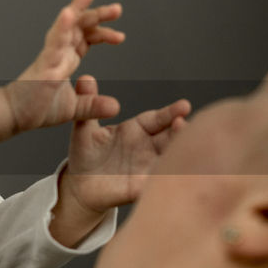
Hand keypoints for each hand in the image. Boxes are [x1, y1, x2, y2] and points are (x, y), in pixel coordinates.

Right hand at [6, 0, 122, 131]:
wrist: (13, 115)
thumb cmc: (36, 107)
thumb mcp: (74, 108)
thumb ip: (93, 105)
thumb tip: (115, 107)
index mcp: (66, 59)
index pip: (86, 37)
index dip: (102, 33)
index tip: (120, 36)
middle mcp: (58, 52)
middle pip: (79, 26)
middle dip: (98, 15)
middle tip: (117, 9)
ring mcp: (50, 56)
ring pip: (65, 26)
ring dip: (77, 8)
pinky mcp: (43, 64)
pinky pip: (53, 43)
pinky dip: (61, 28)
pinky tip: (69, 14)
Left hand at [62, 75, 190, 212]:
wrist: (81, 185)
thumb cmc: (86, 153)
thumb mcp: (84, 128)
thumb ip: (88, 105)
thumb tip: (85, 79)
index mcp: (137, 129)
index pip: (158, 119)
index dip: (171, 112)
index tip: (184, 105)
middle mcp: (148, 147)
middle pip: (170, 138)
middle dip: (180, 132)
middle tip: (186, 125)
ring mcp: (148, 168)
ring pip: (170, 160)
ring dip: (178, 156)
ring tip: (187, 151)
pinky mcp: (142, 189)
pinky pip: (157, 185)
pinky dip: (167, 182)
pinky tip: (175, 179)